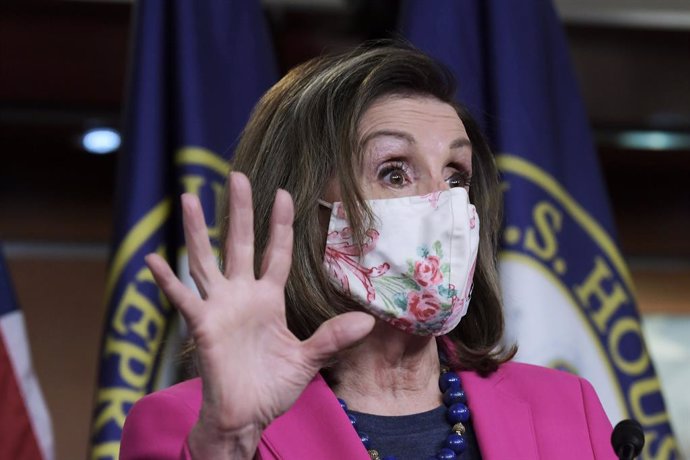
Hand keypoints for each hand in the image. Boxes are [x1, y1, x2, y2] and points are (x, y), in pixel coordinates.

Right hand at [145, 172, 373, 458]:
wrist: (248, 416)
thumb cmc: (273, 387)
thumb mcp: (309, 359)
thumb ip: (333, 338)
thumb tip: (367, 321)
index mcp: (268, 298)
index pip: (275, 252)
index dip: (279, 224)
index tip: (284, 193)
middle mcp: (242, 295)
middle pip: (240, 243)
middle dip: (239, 210)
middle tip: (237, 175)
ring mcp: (219, 307)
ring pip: (206, 260)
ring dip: (196, 231)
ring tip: (186, 197)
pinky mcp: (202, 326)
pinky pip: (182, 299)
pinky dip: (167, 281)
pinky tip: (154, 260)